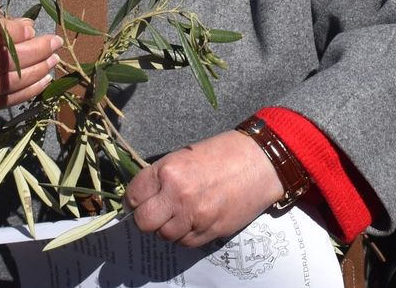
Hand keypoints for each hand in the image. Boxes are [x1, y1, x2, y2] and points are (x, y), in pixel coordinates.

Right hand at [0, 14, 62, 111]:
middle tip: (54, 43)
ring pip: (5, 83)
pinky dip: (29, 91)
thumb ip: (0, 23)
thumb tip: (29, 27)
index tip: (31, 29)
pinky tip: (45, 79)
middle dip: (33, 52)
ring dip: (35, 72)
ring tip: (53, 60)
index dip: (9, 32)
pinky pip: (5, 101)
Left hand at [126, 129, 284, 246]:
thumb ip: (164, 176)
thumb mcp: (186, 155)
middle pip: (143, 222)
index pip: (133, 196)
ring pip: (164, 236)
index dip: (136, 199)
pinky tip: (196, 219)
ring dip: (168, 227)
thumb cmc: (225, 153)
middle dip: (147, 218)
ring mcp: (195, 216)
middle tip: (157, 211)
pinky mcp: (211, 231)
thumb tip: (146, 195)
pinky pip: (186, 243)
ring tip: (181, 213)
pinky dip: (186, 235)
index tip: (142, 199)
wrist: (262, 163)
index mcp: (169, 171)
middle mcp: (179, 195)